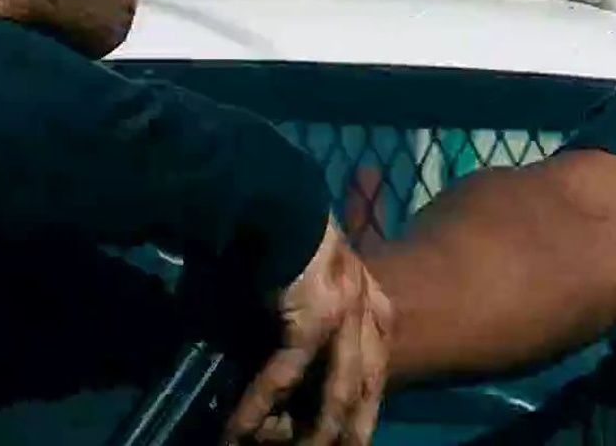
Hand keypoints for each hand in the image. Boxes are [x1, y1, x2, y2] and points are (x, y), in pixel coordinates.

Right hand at [225, 219, 393, 444]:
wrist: (261, 193)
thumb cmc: (273, 233)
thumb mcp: (300, 281)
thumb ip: (299, 318)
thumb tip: (279, 357)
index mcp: (369, 292)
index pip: (378, 358)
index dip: (369, 400)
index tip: (358, 431)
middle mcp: (366, 302)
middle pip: (366, 382)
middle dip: (353, 426)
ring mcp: (344, 310)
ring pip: (337, 389)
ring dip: (311, 430)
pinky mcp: (311, 314)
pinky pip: (286, 374)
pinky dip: (258, 406)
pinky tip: (237, 432)